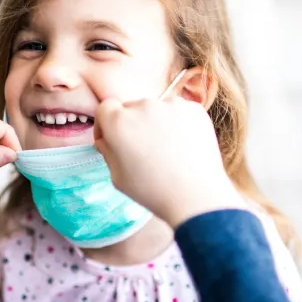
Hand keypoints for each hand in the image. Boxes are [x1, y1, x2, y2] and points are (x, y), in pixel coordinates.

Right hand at [94, 97, 245, 228]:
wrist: (195, 196)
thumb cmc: (153, 191)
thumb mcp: (117, 177)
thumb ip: (107, 152)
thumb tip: (106, 139)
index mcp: (118, 122)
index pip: (106, 108)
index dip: (106, 123)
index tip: (111, 138)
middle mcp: (143, 106)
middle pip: (131, 108)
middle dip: (132, 124)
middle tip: (143, 149)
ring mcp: (171, 105)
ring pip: (156, 109)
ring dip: (155, 123)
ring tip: (166, 150)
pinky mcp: (194, 109)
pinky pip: (179, 112)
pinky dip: (178, 124)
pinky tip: (182, 146)